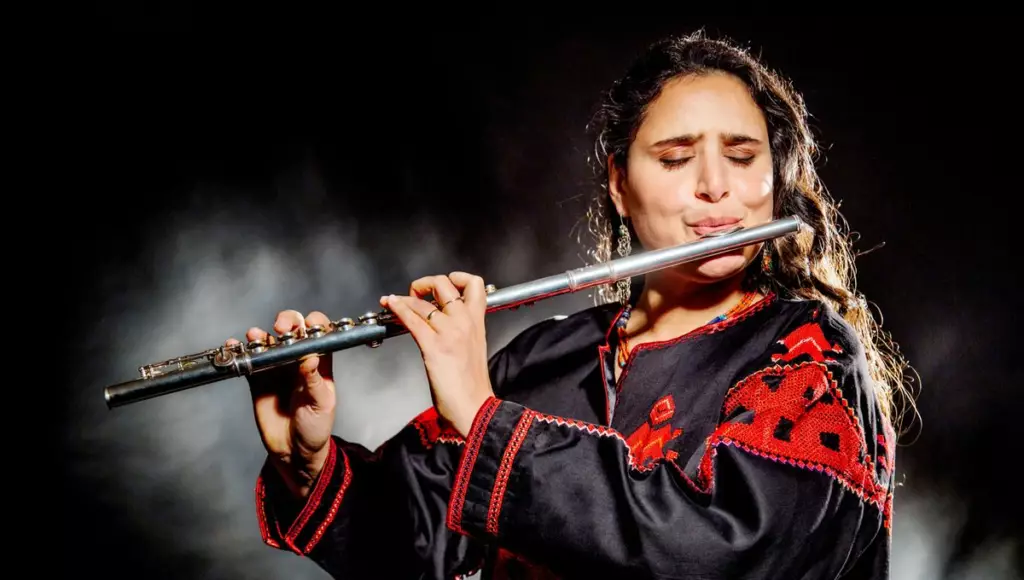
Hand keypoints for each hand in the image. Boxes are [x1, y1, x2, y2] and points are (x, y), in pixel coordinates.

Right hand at [225, 310, 335, 498]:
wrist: (294, 451)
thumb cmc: (315, 427)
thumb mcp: (321, 405)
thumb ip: (314, 383)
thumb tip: (310, 359)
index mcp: (319, 362)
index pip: (319, 332)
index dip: (314, 324)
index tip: (308, 327)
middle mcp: (297, 359)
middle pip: (292, 328)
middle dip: (286, 321)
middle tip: (281, 330)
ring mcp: (276, 367)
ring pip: (268, 340)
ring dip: (261, 335)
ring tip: (256, 337)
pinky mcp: (257, 379)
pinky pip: (248, 359)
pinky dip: (240, 350)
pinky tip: (235, 346)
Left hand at [383, 272, 493, 436]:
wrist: (475, 408)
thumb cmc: (472, 387)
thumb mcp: (473, 349)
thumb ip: (463, 332)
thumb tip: (444, 325)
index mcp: (477, 322)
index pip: (475, 284)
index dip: (458, 278)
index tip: (446, 284)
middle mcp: (464, 322)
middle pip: (443, 283)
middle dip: (425, 283)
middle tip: (416, 294)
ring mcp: (449, 332)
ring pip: (421, 302)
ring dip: (403, 298)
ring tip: (393, 301)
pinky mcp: (433, 346)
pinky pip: (411, 319)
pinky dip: (397, 309)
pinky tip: (389, 307)